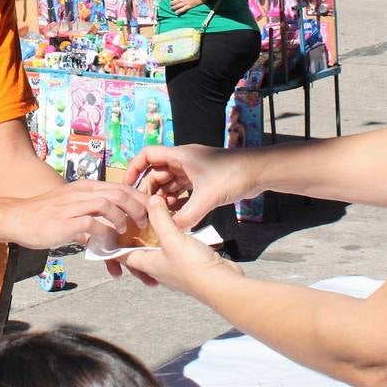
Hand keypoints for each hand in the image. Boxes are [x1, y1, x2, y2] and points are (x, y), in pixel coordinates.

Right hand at [4, 180, 150, 250]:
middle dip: (138, 208)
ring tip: (125, 232)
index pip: (120, 186)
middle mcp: (82, 192)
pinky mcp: (66, 221)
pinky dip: (103, 234)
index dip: (139, 198)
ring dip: (122, 219)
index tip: (150, 212)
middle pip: (119, 192)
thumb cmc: (46, 216)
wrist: (18, 218)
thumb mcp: (73, 209)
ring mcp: (74, 205)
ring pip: (108, 204)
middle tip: (144, 224)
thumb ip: (93, 218)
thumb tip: (111, 239)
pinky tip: (106, 244)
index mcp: (86, 187)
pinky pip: (91, 224)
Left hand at [112, 195, 242, 297]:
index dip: (117, 244)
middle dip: (138, 240)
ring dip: (158, 240)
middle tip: (135, 223)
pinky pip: (178, 252)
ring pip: (161, 253)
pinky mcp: (191, 266)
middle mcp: (160, 270)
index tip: (112, 231)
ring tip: (157, 224)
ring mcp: (176, 270)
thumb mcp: (172, 237)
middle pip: (143, 254)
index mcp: (149, 265)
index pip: (125, 256)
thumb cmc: (192, 266)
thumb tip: (151, 200)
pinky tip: (180, 232)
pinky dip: (175, 242)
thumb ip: (160, 218)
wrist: (221, 283)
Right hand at [124, 144, 254, 231]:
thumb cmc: (233, 174)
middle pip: (157, 172)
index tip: (127, 187)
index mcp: (180, 155)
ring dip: (164, 198)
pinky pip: (183, 190)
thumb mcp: (207, 197)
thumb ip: (187, 215)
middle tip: (146, 210)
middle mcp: (184, 161)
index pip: (147, 155)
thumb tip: (171, 230)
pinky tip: (178, 216)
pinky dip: (178, 202)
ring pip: (170, 183)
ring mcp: (194, 171)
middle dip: (150, 190)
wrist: (259, 172)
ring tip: (161, 216)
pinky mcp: (204, 180)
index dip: (134, 169)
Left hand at [169, 0, 204, 13]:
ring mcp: (186, 2)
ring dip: (173, 8)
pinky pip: (183, 9)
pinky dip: (179, 11)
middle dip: (171, 3)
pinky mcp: (190, 6)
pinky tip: (176, 13)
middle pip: (174, 2)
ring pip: (177, 6)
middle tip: (171, 4)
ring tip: (172, 9)